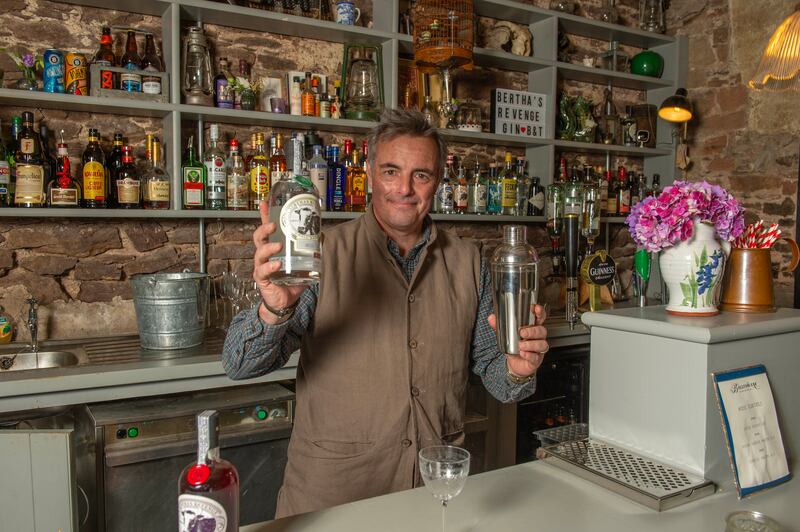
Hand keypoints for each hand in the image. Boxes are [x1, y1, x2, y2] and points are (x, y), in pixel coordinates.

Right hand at [253, 202, 306, 323]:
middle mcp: (265, 254)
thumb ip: (310, 248)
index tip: (264, 203)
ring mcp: (262, 266)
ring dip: (268, 247)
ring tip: (278, 246)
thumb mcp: (303, 261)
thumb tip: (322, 234)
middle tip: (274, 225)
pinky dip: (270, 266)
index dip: (265, 215)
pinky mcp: (262, 278)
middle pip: (258, 237)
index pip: (267, 229)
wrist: (286, 300)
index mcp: (273, 246)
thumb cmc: (291, 278)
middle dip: (264, 228)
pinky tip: (277, 264)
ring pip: (259, 252)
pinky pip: (263, 271)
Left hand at [488, 304, 547, 378]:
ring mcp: (538, 349)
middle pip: (542, 330)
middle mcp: (538, 338)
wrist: (515, 364)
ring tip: (521, 345)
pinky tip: (523, 353)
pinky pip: (536, 357)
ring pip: (542, 344)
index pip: (540, 318)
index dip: (540, 312)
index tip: (535, 308)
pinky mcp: (536, 360)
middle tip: (522, 332)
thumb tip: (491, 317)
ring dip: (531, 344)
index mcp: (532, 328)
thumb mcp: (506, 335)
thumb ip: (499, 326)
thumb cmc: (514, 347)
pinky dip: (529, 355)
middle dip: (532, 330)